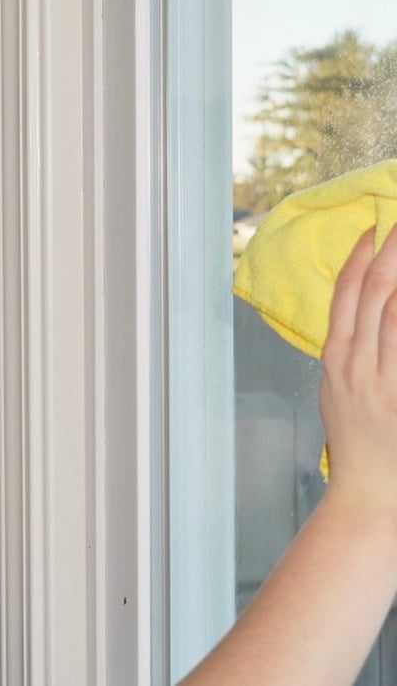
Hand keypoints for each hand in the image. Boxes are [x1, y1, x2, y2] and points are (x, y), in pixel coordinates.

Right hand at [320, 225, 396, 511]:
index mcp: (335, 361)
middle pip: (374, 296)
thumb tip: (364, 316)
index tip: (372, 231)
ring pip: (396, 314)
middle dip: (390, 255)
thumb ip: (350, 354)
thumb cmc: (357, 445)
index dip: (358, 260)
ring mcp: (384, 381)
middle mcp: (356, 365)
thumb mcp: (338, 392)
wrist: (371, 495)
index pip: (345, 297)